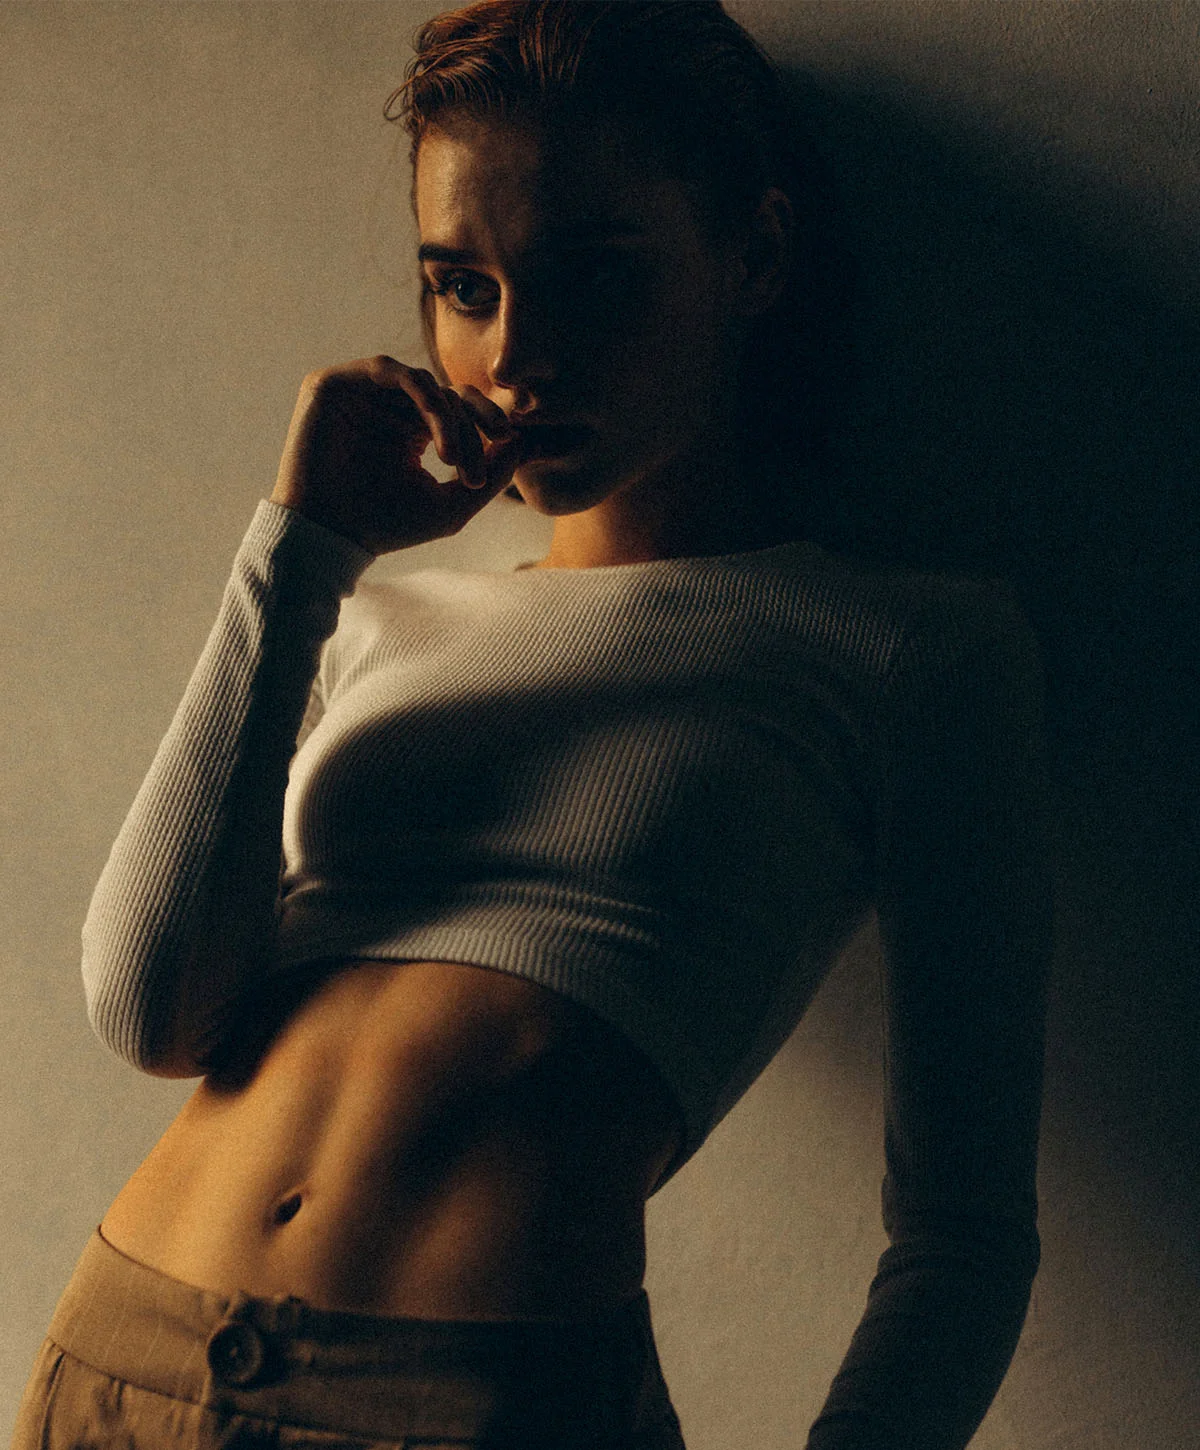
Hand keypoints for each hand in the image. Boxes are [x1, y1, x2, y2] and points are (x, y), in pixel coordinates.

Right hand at [270, 355, 525, 553]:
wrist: (330, 537)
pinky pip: (391, 371)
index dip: (488, 418)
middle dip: (473, 422)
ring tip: (453, 459)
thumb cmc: (386, 527)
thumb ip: (490, 476)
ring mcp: (359, 392)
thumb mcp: (451, 506)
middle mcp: (386, 406)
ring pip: (423, 382)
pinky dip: (421, 398)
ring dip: (448, 418)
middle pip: (446, 393)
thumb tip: (522, 442)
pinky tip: (434, 439)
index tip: (510, 441)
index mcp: (411, 428)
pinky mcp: (333, 384)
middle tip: (485, 456)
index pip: (459, 407)